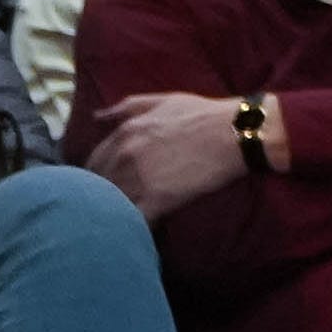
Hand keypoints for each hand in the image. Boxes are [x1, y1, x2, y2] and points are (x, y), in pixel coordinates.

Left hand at [93, 93, 252, 214]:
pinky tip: (140, 230)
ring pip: (112, 203)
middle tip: (114, 204)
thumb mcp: (163, 101)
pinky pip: (134, 219)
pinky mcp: (158, 200)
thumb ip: (127, 107)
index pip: (94, 163)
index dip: (99, 176)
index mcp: (125, 132)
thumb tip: (98, 116)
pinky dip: (134, 226)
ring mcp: (140, 179)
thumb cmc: (204, 114)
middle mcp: (125, 156)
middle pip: (98, 186)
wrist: (236, 133)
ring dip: (117, 212)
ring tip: (125, 220)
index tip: (108, 184)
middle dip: (104, 195)